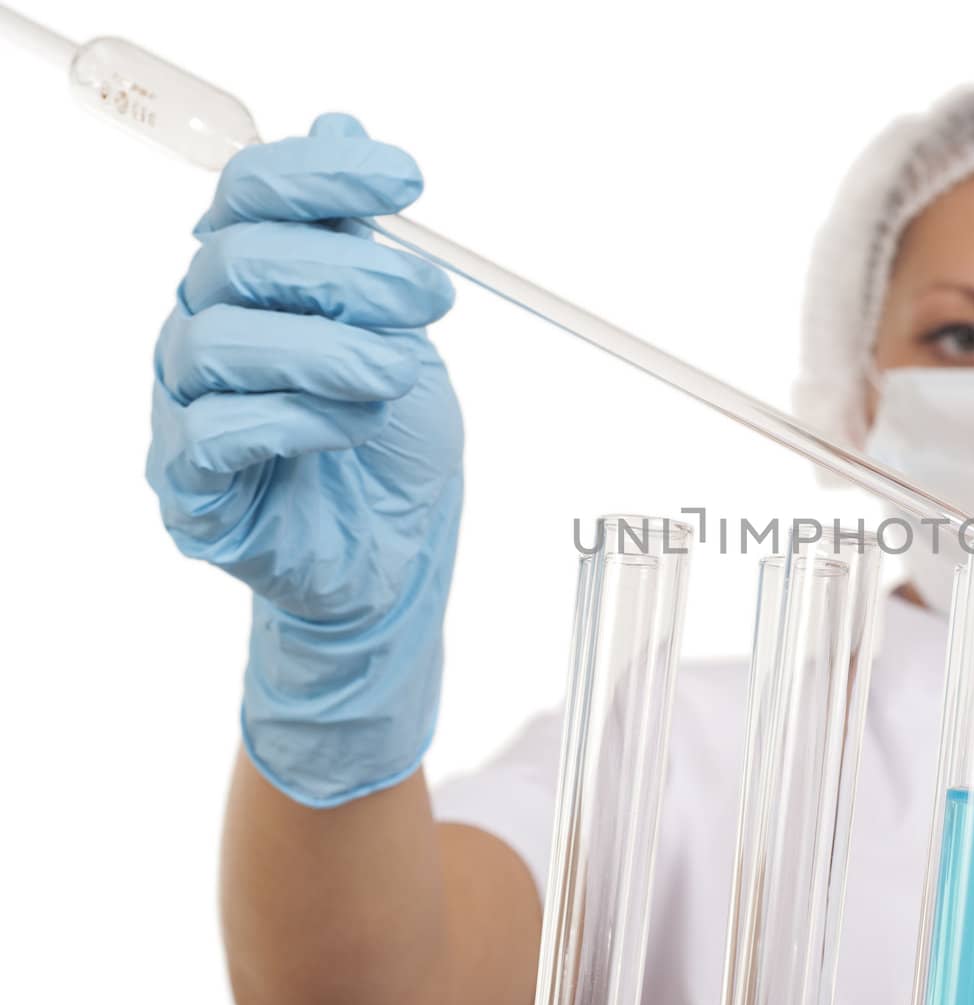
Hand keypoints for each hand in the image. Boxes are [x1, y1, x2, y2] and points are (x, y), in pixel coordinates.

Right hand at [147, 113, 463, 807]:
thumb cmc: (391, 440)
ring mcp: (188, 404)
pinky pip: (215, 432)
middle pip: (236, 258)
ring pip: (220, 340)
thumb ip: (363, 241)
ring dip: (327, 348)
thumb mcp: (400, 331)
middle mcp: (205, 326)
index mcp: (250, 280)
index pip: (252, 194)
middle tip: (430, 300)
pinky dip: (297, 418)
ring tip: (397, 375)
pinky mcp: (192, 484)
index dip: (321, 175)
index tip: (407, 182)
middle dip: (346, 269)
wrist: (392, 553)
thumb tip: (342, 126)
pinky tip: (351, 425)